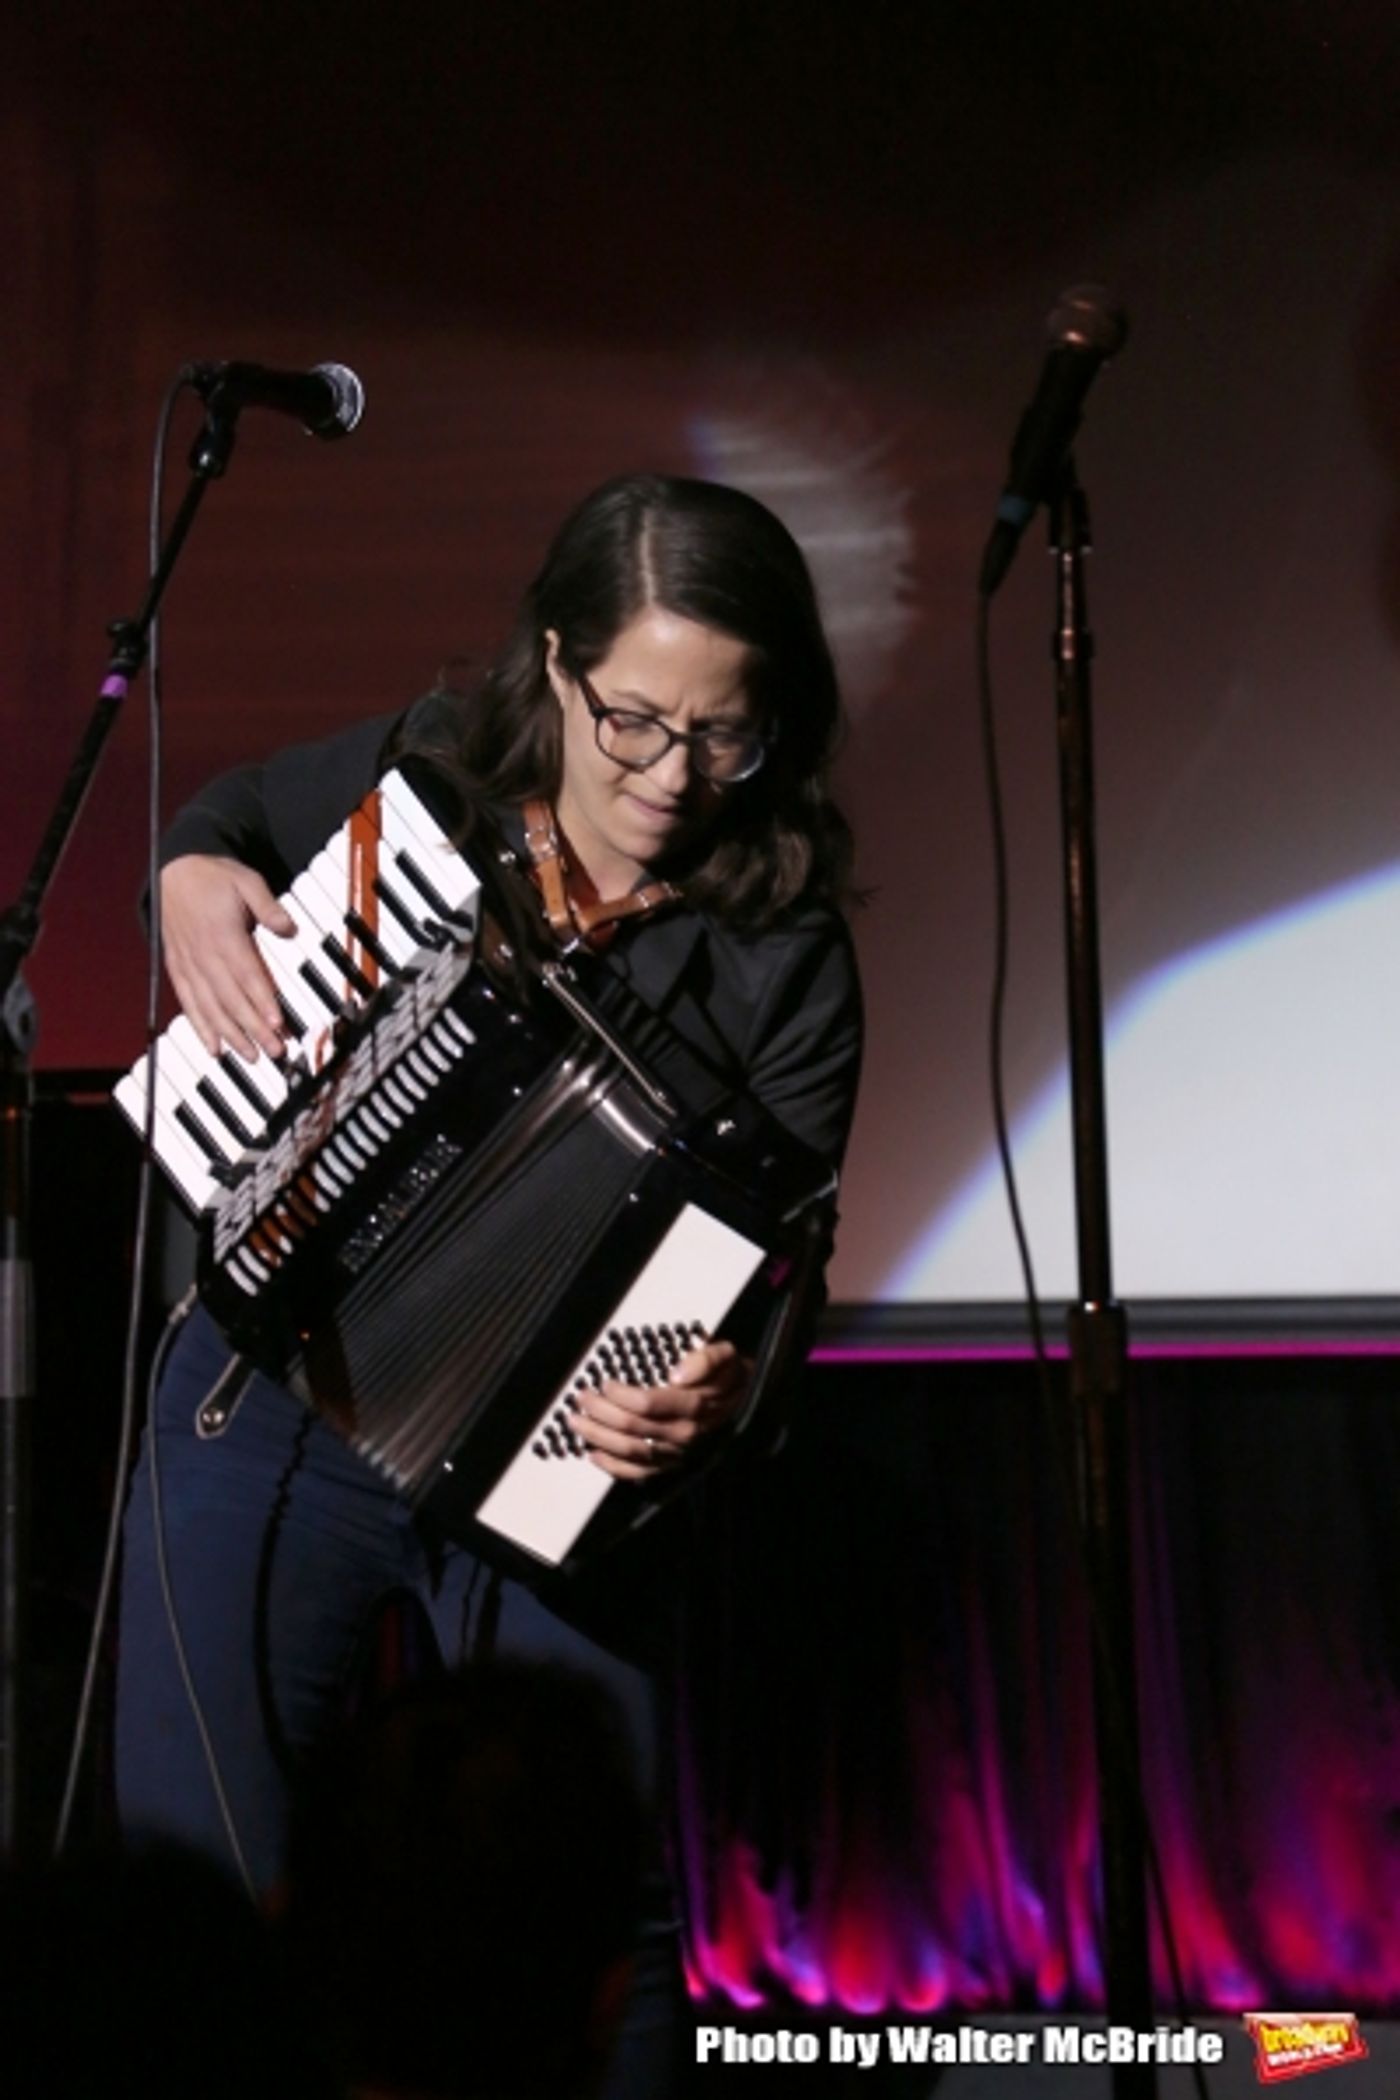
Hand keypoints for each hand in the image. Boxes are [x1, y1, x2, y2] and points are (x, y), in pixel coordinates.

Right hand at [160, 854, 296, 1059]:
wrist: (173, 872)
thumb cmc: (214, 877)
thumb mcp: (246, 880)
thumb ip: (268, 905)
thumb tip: (288, 927)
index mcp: (223, 934)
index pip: (246, 974)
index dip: (262, 1000)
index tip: (277, 1022)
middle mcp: (204, 955)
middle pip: (231, 999)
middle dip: (254, 1028)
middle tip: (275, 1050)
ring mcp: (189, 965)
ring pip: (210, 1007)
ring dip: (231, 1035)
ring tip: (251, 1056)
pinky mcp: (178, 970)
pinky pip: (189, 1004)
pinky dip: (201, 1028)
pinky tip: (214, 1049)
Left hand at [576, 1339, 750, 1481]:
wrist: (746, 1402)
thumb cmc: (728, 1376)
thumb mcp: (724, 1356)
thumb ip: (705, 1359)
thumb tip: (679, 1372)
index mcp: (694, 1405)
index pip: (647, 1403)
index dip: (620, 1395)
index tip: (605, 1383)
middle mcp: (684, 1433)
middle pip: (633, 1427)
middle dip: (601, 1413)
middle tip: (581, 1398)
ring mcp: (676, 1452)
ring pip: (631, 1451)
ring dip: (599, 1438)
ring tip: (577, 1423)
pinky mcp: (671, 1464)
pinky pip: (639, 1472)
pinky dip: (613, 1467)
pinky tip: (594, 1455)